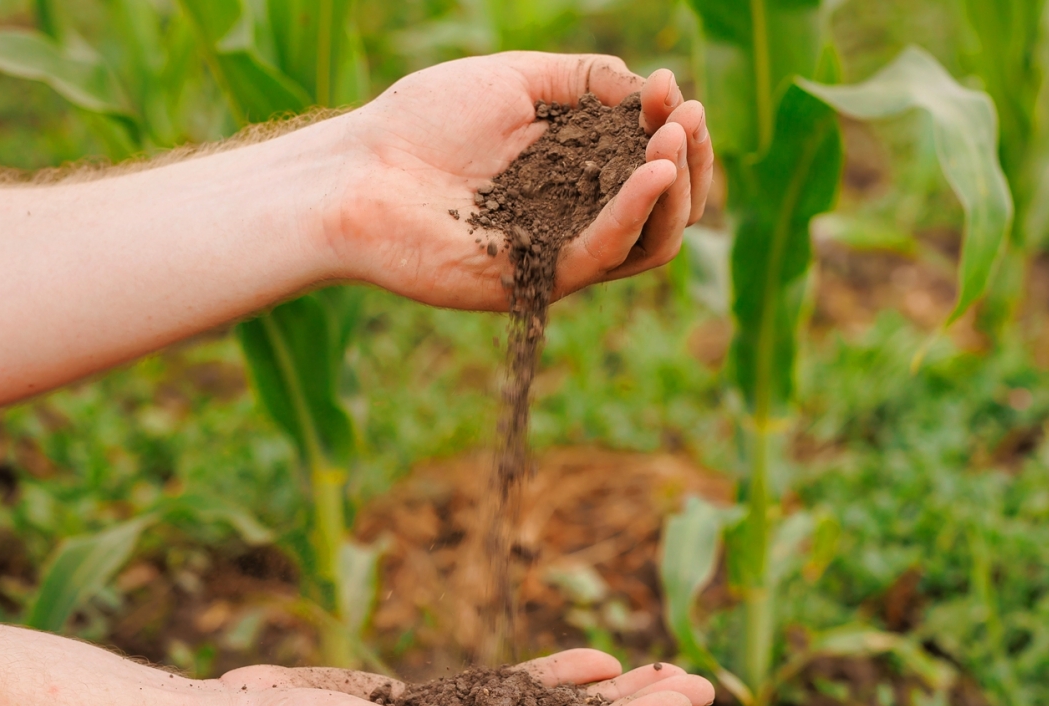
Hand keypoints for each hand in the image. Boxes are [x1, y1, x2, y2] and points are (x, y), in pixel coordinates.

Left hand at [324, 52, 713, 310]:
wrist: (357, 172)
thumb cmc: (421, 122)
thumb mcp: (512, 80)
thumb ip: (581, 79)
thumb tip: (645, 87)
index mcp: (572, 170)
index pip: (648, 159)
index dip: (670, 124)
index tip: (669, 87)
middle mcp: (574, 216)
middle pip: (663, 208)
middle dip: (690, 160)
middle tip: (688, 118)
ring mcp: (557, 253)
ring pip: (647, 242)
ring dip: (675, 191)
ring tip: (675, 141)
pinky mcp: (536, 282)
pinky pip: (602, 256)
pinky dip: (634, 213)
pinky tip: (653, 172)